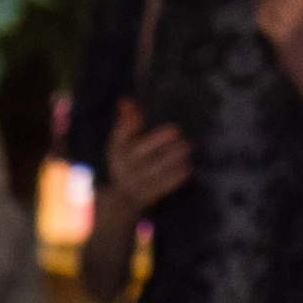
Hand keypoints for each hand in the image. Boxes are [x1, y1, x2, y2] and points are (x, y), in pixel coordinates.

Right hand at [108, 97, 192, 212]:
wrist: (121, 202)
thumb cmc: (125, 164)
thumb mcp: (121, 144)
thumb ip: (125, 123)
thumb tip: (126, 100)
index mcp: (116, 152)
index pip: (119, 138)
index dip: (127, 128)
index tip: (139, 117)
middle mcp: (122, 169)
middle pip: (138, 155)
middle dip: (157, 143)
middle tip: (176, 131)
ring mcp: (133, 185)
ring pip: (151, 172)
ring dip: (170, 160)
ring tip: (186, 148)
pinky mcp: (144, 198)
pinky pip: (159, 188)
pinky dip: (173, 179)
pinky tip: (186, 169)